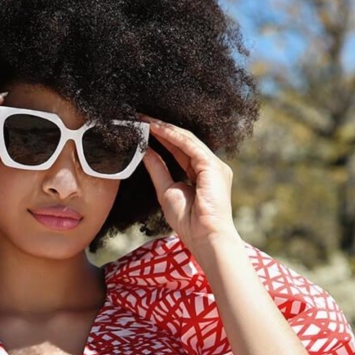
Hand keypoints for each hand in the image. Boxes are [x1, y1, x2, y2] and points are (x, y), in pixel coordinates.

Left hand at [139, 115, 240, 256]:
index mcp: (201, 174)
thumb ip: (158, 169)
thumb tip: (145, 152)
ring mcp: (214, 165)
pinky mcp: (213, 166)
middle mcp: (210, 166)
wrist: (205, 237)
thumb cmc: (188, 222)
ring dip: (165, 128)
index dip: (161, 139)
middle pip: (183, 141)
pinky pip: (189, 145)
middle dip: (162, 129)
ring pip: (186, 139)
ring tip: (145, 120)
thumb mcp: (166, 190)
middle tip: (141, 118)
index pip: (179, 150)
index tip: (142, 130)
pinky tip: (157, 128)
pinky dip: (172, 136)